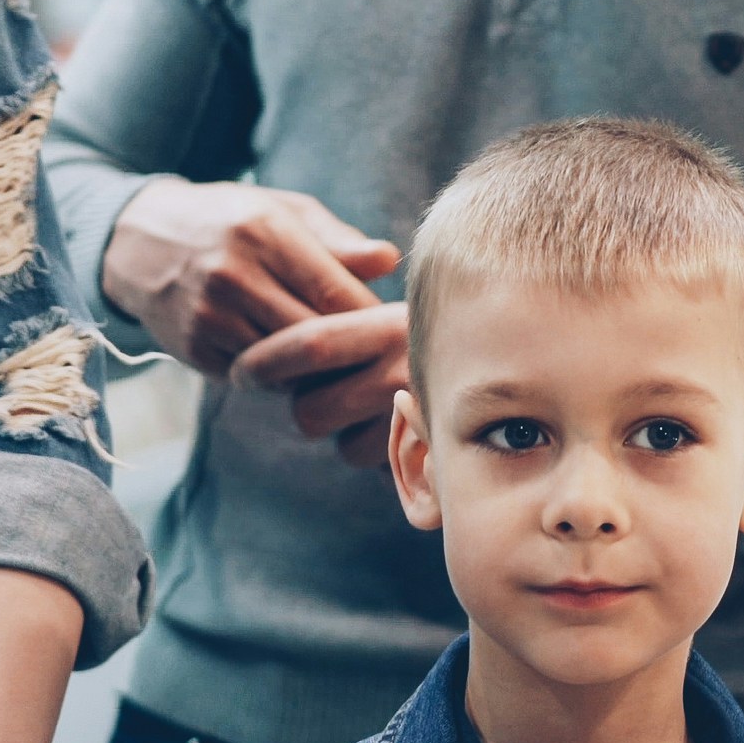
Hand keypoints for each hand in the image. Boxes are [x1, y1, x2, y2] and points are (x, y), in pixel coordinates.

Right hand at [100, 177, 395, 379]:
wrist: (139, 241)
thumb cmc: (230, 221)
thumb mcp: (283, 211)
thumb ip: (337, 239)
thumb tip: (389, 260)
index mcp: (264, 232)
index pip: (335, 292)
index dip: (371, 318)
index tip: (393, 327)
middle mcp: (232, 275)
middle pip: (314, 335)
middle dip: (350, 350)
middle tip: (376, 355)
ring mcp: (208, 316)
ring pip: (286, 366)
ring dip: (317, 370)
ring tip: (341, 362)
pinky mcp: (193, 349)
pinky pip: (254, 378)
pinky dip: (280, 377)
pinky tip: (294, 366)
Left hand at [229, 300, 413, 464]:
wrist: (504, 373)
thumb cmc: (423, 330)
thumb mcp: (385, 303)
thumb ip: (346, 287)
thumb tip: (320, 283)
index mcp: (388, 323)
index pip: (311, 344)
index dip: (265, 362)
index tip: (240, 372)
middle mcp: (403, 371)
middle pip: (309, 409)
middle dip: (297, 405)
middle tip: (303, 389)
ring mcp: (414, 417)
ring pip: (336, 441)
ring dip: (334, 426)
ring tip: (359, 400)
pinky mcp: (423, 451)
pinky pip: (363, 459)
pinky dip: (366, 445)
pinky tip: (384, 422)